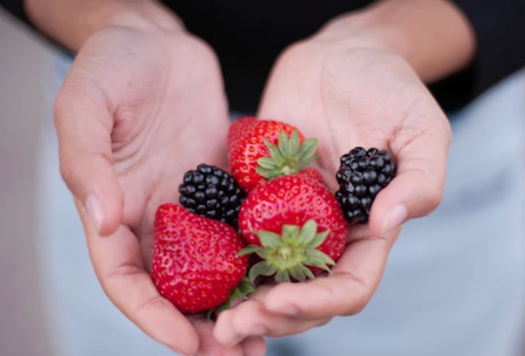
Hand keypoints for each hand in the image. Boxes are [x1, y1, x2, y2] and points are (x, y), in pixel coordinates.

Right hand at [54, 25, 264, 354]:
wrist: (158, 42)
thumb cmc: (112, 65)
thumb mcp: (86, 103)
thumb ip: (86, 160)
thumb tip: (102, 218)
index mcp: (113, 209)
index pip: (126, 280)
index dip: (152, 316)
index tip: (186, 343)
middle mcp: (154, 218)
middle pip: (175, 288)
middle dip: (201, 327)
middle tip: (238, 355)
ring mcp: (192, 206)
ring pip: (213, 269)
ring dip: (236, 305)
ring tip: (268, 337)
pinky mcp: (225, 188)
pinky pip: (243, 229)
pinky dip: (260, 260)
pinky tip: (287, 278)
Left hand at [213, 36, 450, 343]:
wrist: (344, 55)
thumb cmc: (392, 90)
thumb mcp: (423, 130)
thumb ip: (419, 180)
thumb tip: (389, 224)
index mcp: (367, 230)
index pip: (349, 286)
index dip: (318, 302)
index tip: (279, 302)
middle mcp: (326, 232)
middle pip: (301, 293)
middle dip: (270, 316)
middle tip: (229, 328)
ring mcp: (288, 214)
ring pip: (264, 273)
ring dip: (239, 300)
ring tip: (207, 317)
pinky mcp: (256, 191)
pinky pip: (234, 228)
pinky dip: (214, 253)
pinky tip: (185, 265)